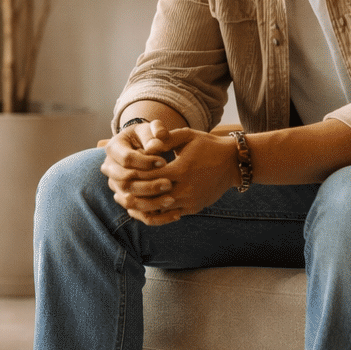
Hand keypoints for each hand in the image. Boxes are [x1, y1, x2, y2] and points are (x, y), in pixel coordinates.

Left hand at [100, 121, 239, 225]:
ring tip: (127, 201)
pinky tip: (143, 207)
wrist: (232, 163)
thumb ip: (166, 138)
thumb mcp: (188, 136)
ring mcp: (190, 200)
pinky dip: (156, 212)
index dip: (134, 174)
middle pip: (151, 196)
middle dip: (133, 194)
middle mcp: (185, 188)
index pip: (150, 175)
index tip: (121, 171)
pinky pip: (170, 214)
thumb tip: (147, 142)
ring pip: (159, 209)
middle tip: (117, 191)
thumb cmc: (207, 145)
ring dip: (141, 206)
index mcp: (182, 168)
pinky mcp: (193, 208)